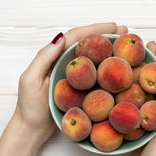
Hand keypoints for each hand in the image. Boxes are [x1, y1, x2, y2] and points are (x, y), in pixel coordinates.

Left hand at [13, 23, 128, 143]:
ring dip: (109, 50)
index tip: (113, 26)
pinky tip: (118, 69)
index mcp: (54, 58)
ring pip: (93, 58)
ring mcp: (73, 77)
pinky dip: (106, 68)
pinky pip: (94, 75)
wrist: (31, 129)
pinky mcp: (78, 90)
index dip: (95, 29)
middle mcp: (64, 64)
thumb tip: (61, 36)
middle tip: (125, 32)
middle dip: (106, 36)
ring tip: (126, 45)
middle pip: (87, 44)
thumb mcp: (31, 80)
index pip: (76, 37)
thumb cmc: (29, 107)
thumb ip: (44, 58)